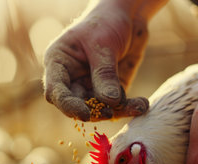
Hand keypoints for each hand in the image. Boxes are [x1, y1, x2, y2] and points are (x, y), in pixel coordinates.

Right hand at [43, 2, 149, 120]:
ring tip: (138, 106)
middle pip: (77, 104)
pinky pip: (117, 105)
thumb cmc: (106, 22)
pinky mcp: (110, 92)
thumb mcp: (103, 44)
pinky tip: (142, 105)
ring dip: (118, 110)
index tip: (85, 113)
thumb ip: (105, 73)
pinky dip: (129, 107)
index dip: (68, 105)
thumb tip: (110, 103)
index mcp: (59, 64)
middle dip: (95, 111)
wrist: (128, 16)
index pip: (56, 91)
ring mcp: (91, 87)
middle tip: (112, 112)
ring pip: (99, 108)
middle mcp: (72, 79)